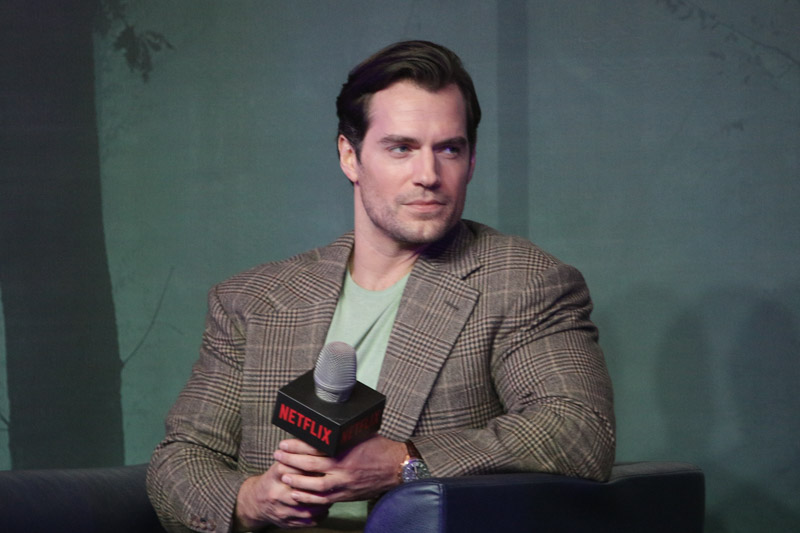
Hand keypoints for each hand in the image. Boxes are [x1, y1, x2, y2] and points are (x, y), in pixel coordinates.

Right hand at [234, 460, 330, 530]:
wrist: (255, 502)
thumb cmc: (273, 480)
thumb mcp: (280, 465)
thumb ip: (296, 458)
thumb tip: (317, 447)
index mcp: (276, 475)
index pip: (297, 469)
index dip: (314, 469)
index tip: (326, 467)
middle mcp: (277, 493)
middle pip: (303, 491)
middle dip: (319, 488)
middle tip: (332, 483)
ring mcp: (281, 510)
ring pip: (307, 509)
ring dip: (322, 504)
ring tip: (331, 496)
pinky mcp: (285, 522)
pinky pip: (306, 522)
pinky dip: (318, 516)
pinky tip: (325, 509)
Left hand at [273, 436, 407, 505]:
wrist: (397, 467)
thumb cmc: (381, 448)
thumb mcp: (360, 433)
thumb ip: (342, 433)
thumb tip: (325, 426)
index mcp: (345, 449)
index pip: (315, 447)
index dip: (297, 445)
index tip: (285, 443)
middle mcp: (343, 467)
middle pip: (310, 465)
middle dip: (291, 460)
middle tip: (278, 456)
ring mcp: (344, 483)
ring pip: (314, 485)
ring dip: (296, 480)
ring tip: (283, 475)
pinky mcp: (346, 495)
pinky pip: (324, 499)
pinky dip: (308, 498)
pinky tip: (297, 494)